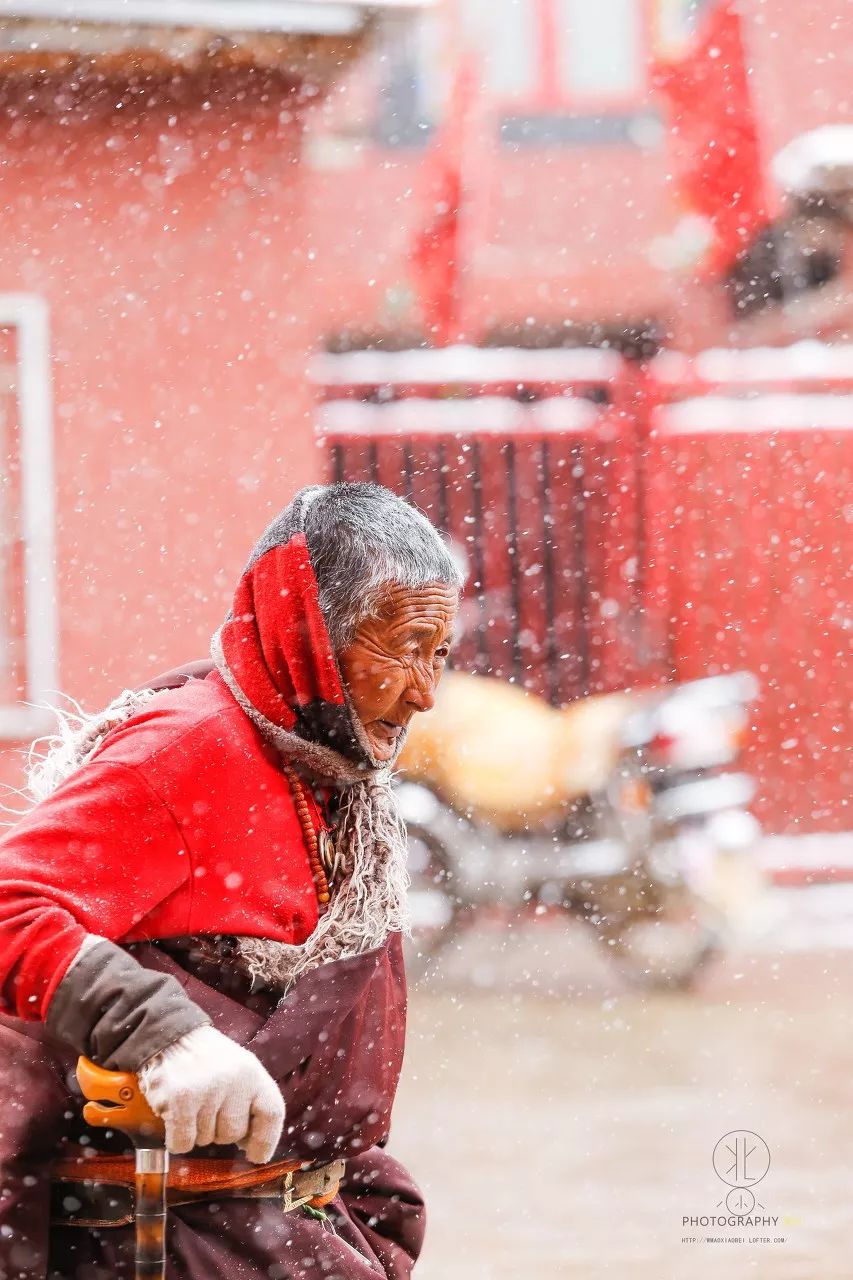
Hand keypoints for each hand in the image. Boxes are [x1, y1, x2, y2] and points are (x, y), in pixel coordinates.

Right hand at [138, 1025, 283, 1162]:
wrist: (170, 1034)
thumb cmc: (206, 1059)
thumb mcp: (238, 1068)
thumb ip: (249, 1100)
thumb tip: (250, 1145)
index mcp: (252, 1072)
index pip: (272, 1113)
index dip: (266, 1140)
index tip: (256, 1154)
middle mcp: (233, 1080)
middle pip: (234, 1134)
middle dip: (219, 1131)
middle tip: (208, 1109)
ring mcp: (207, 1090)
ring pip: (206, 1140)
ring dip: (196, 1131)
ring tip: (192, 1103)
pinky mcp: (181, 1099)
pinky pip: (183, 1143)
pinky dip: (177, 1139)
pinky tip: (175, 1116)